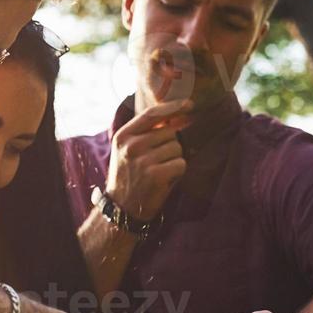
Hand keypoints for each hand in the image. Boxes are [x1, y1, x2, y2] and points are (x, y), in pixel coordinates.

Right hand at [106, 99, 191, 220]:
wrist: (122, 207)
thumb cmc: (129, 174)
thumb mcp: (127, 149)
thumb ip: (146, 131)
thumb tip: (177, 115)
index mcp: (123, 136)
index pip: (152, 114)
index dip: (173, 107)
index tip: (189, 104)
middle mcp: (132, 146)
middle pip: (170, 132)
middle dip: (170, 144)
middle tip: (157, 161)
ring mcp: (143, 160)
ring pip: (177, 148)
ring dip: (174, 159)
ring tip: (159, 170)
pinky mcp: (155, 175)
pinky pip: (181, 163)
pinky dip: (177, 171)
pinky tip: (164, 179)